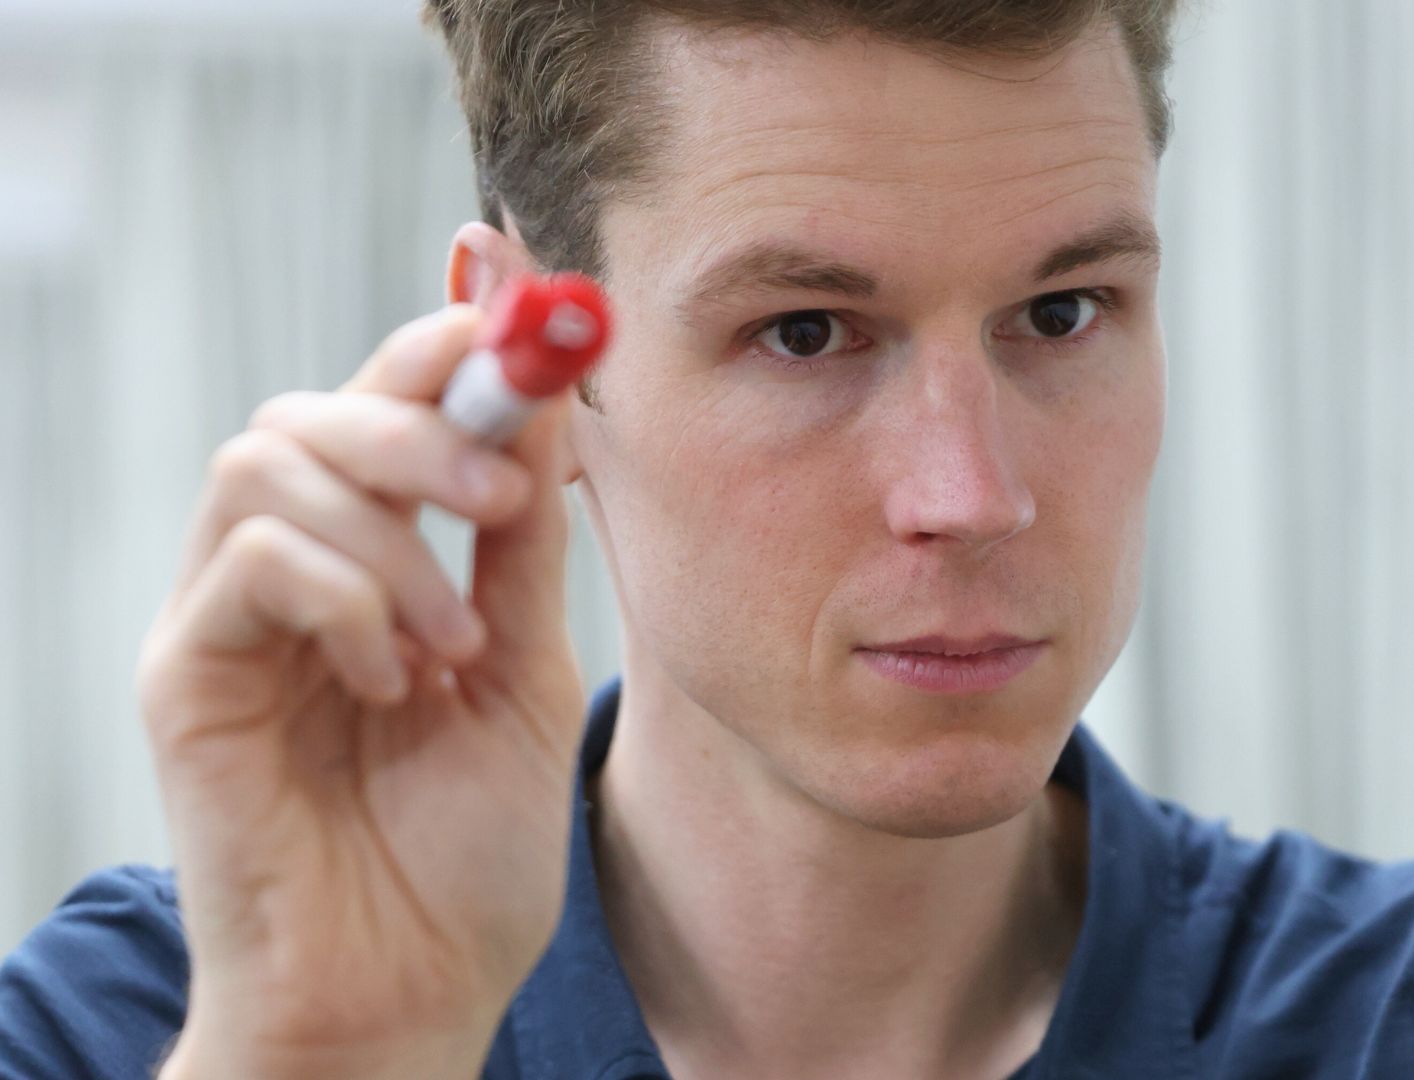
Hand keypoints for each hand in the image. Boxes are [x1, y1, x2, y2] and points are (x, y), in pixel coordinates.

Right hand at [139, 305, 586, 1078]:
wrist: (409, 990)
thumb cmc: (466, 850)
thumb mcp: (525, 670)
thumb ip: (525, 541)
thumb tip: (548, 396)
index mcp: (378, 560)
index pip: (388, 402)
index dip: (451, 343)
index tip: (530, 320)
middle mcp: (291, 570)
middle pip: (316, 407)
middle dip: (423, 424)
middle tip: (506, 503)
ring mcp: (229, 620)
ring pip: (267, 459)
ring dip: (389, 529)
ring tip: (454, 642)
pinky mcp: (185, 676)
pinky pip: (248, 560)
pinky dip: (344, 597)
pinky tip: (395, 680)